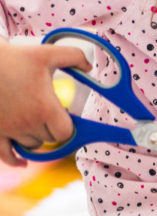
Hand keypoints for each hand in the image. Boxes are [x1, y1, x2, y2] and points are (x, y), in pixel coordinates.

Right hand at [0, 38, 90, 167]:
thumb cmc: (15, 58)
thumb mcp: (48, 53)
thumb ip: (75, 57)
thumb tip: (89, 68)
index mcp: (44, 109)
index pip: (65, 133)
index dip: (68, 125)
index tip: (64, 113)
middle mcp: (27, 124)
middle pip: (50, 139)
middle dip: (53, 128)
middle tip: (47, 111)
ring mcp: (8, 130)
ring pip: (30, 145)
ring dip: (36, 137)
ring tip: (33, 119)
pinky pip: (5, 155)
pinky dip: (14, 160)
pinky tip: (22, 163)